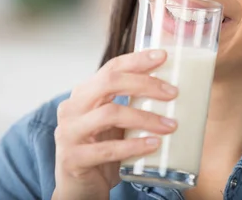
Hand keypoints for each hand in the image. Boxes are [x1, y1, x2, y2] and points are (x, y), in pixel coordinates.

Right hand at [52, 49, 177, 199]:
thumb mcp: (115, 123)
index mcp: (83, 94)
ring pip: (110, 114)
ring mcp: (69, 133)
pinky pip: (107, 149)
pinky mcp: (73, 159)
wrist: (79, 189)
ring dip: (145, 118)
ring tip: (170, 125)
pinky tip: (153, 145)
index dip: (136, 60)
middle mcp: (72, 108)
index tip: (163, 56)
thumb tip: (172, 88)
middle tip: (173, 92)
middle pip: (108, 83)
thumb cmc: (102, 150)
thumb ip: (131, 104)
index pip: (110, 68)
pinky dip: (134, 146)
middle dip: (144, 84)